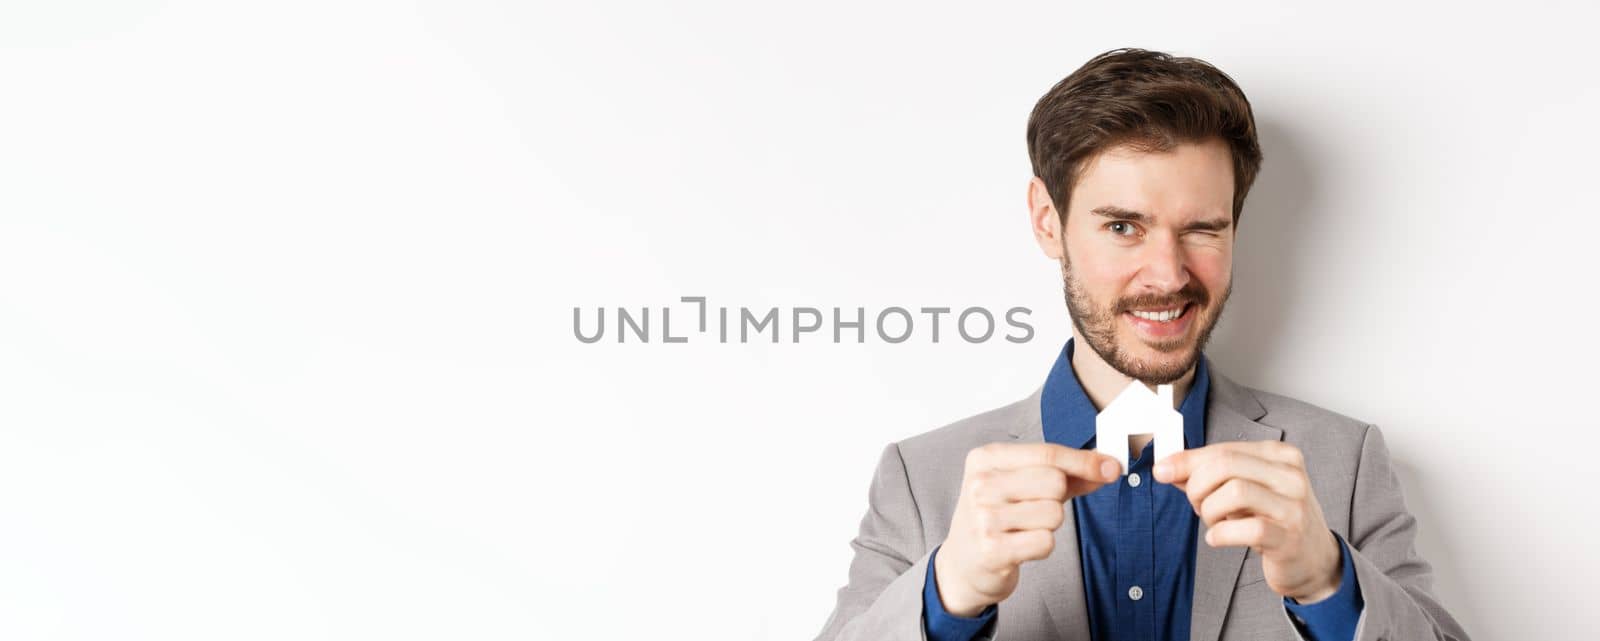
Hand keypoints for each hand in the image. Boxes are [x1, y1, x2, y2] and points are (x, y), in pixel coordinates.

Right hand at [934, 443, 1122, 615]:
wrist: (963, 563)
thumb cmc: (999, 517)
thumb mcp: (1023, 485)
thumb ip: (1066, 474)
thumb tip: (1108, 466)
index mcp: (986, 458)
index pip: (1048, 454)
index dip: (1085, 462)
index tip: (1112, 468)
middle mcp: (981, 484)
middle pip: (1055, 482)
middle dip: (1057, 498)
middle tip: (1033, 509)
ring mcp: (983, 517)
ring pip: (1054, 513)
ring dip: (1048, 525)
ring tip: (1023, 529)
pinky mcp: (992, 550)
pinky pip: (1045, 542)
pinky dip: (1041, 546)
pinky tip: (1021, 546)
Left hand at [1153, 441, 1342, 602]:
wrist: (1314, 560)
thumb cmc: (1273, 519)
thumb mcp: (1245, 490)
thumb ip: (1209, 476)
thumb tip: (1167, 467)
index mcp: (1280, 456)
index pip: (1222, 449)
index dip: (1186, 460)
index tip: (1162, 471)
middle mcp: (1290, 475)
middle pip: (1225, 465)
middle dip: (1197, 485)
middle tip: (1196, 504)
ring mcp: (1293, 507)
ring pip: (1234, 492)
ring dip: (1209, 510)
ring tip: (1213, 521)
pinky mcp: (1289, 537)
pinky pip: (1245, 529)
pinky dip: (1220, 534)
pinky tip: (1218, 538)